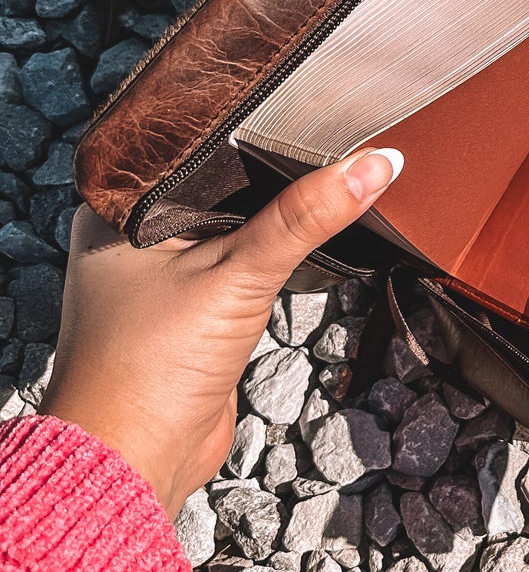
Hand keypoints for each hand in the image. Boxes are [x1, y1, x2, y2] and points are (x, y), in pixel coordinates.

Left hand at [42, 150, 403, 519]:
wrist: (135, 464)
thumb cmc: (150, 369)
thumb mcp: (238, 275)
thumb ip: (305, 218)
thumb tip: (372, 164)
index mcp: (113, 209)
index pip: (193, 146)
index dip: (251, 128)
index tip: (309, 108)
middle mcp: (129, 236)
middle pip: (218, 186)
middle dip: (273, 176)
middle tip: (334, 143)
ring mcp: (158, 276)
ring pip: (232, 227)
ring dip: (275, 220)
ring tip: (329, 184)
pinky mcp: (189, 313)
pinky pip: (238, 266)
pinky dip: (270, 257)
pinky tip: (303, 240)